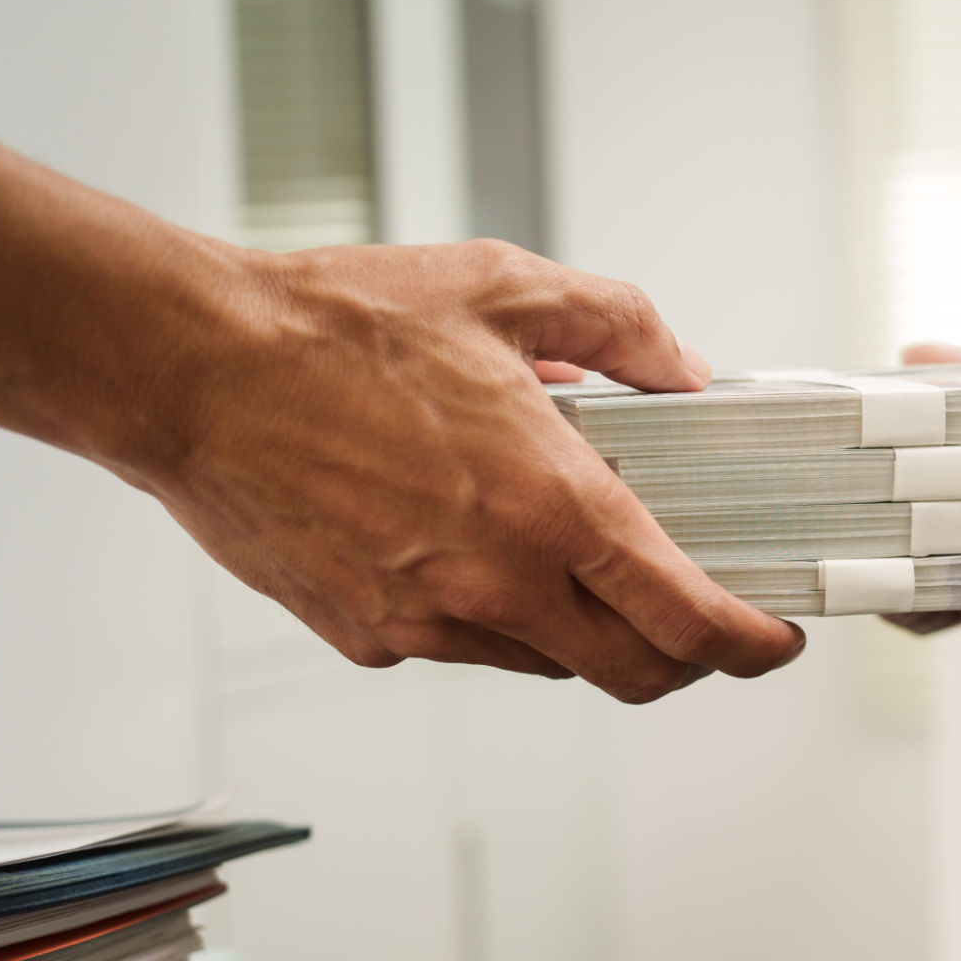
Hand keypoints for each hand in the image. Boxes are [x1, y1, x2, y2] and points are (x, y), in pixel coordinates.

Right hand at [135, 241, 803, 700]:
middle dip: (687, 660)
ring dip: (587, 631)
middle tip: (699, 622)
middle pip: (636, 672)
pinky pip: (467, 647)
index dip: (748, 644)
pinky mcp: (370, 635)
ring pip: (551, 663)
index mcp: (552, 503)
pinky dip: (498, 616)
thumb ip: (623, 329)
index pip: (687, 616)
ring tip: (573, 558)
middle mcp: (499, 579)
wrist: (188, 366)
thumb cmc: (331, 327)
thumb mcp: (507, 288)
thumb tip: (686, 373)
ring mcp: (431, 619)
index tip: (771, 638)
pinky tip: (475, 549)